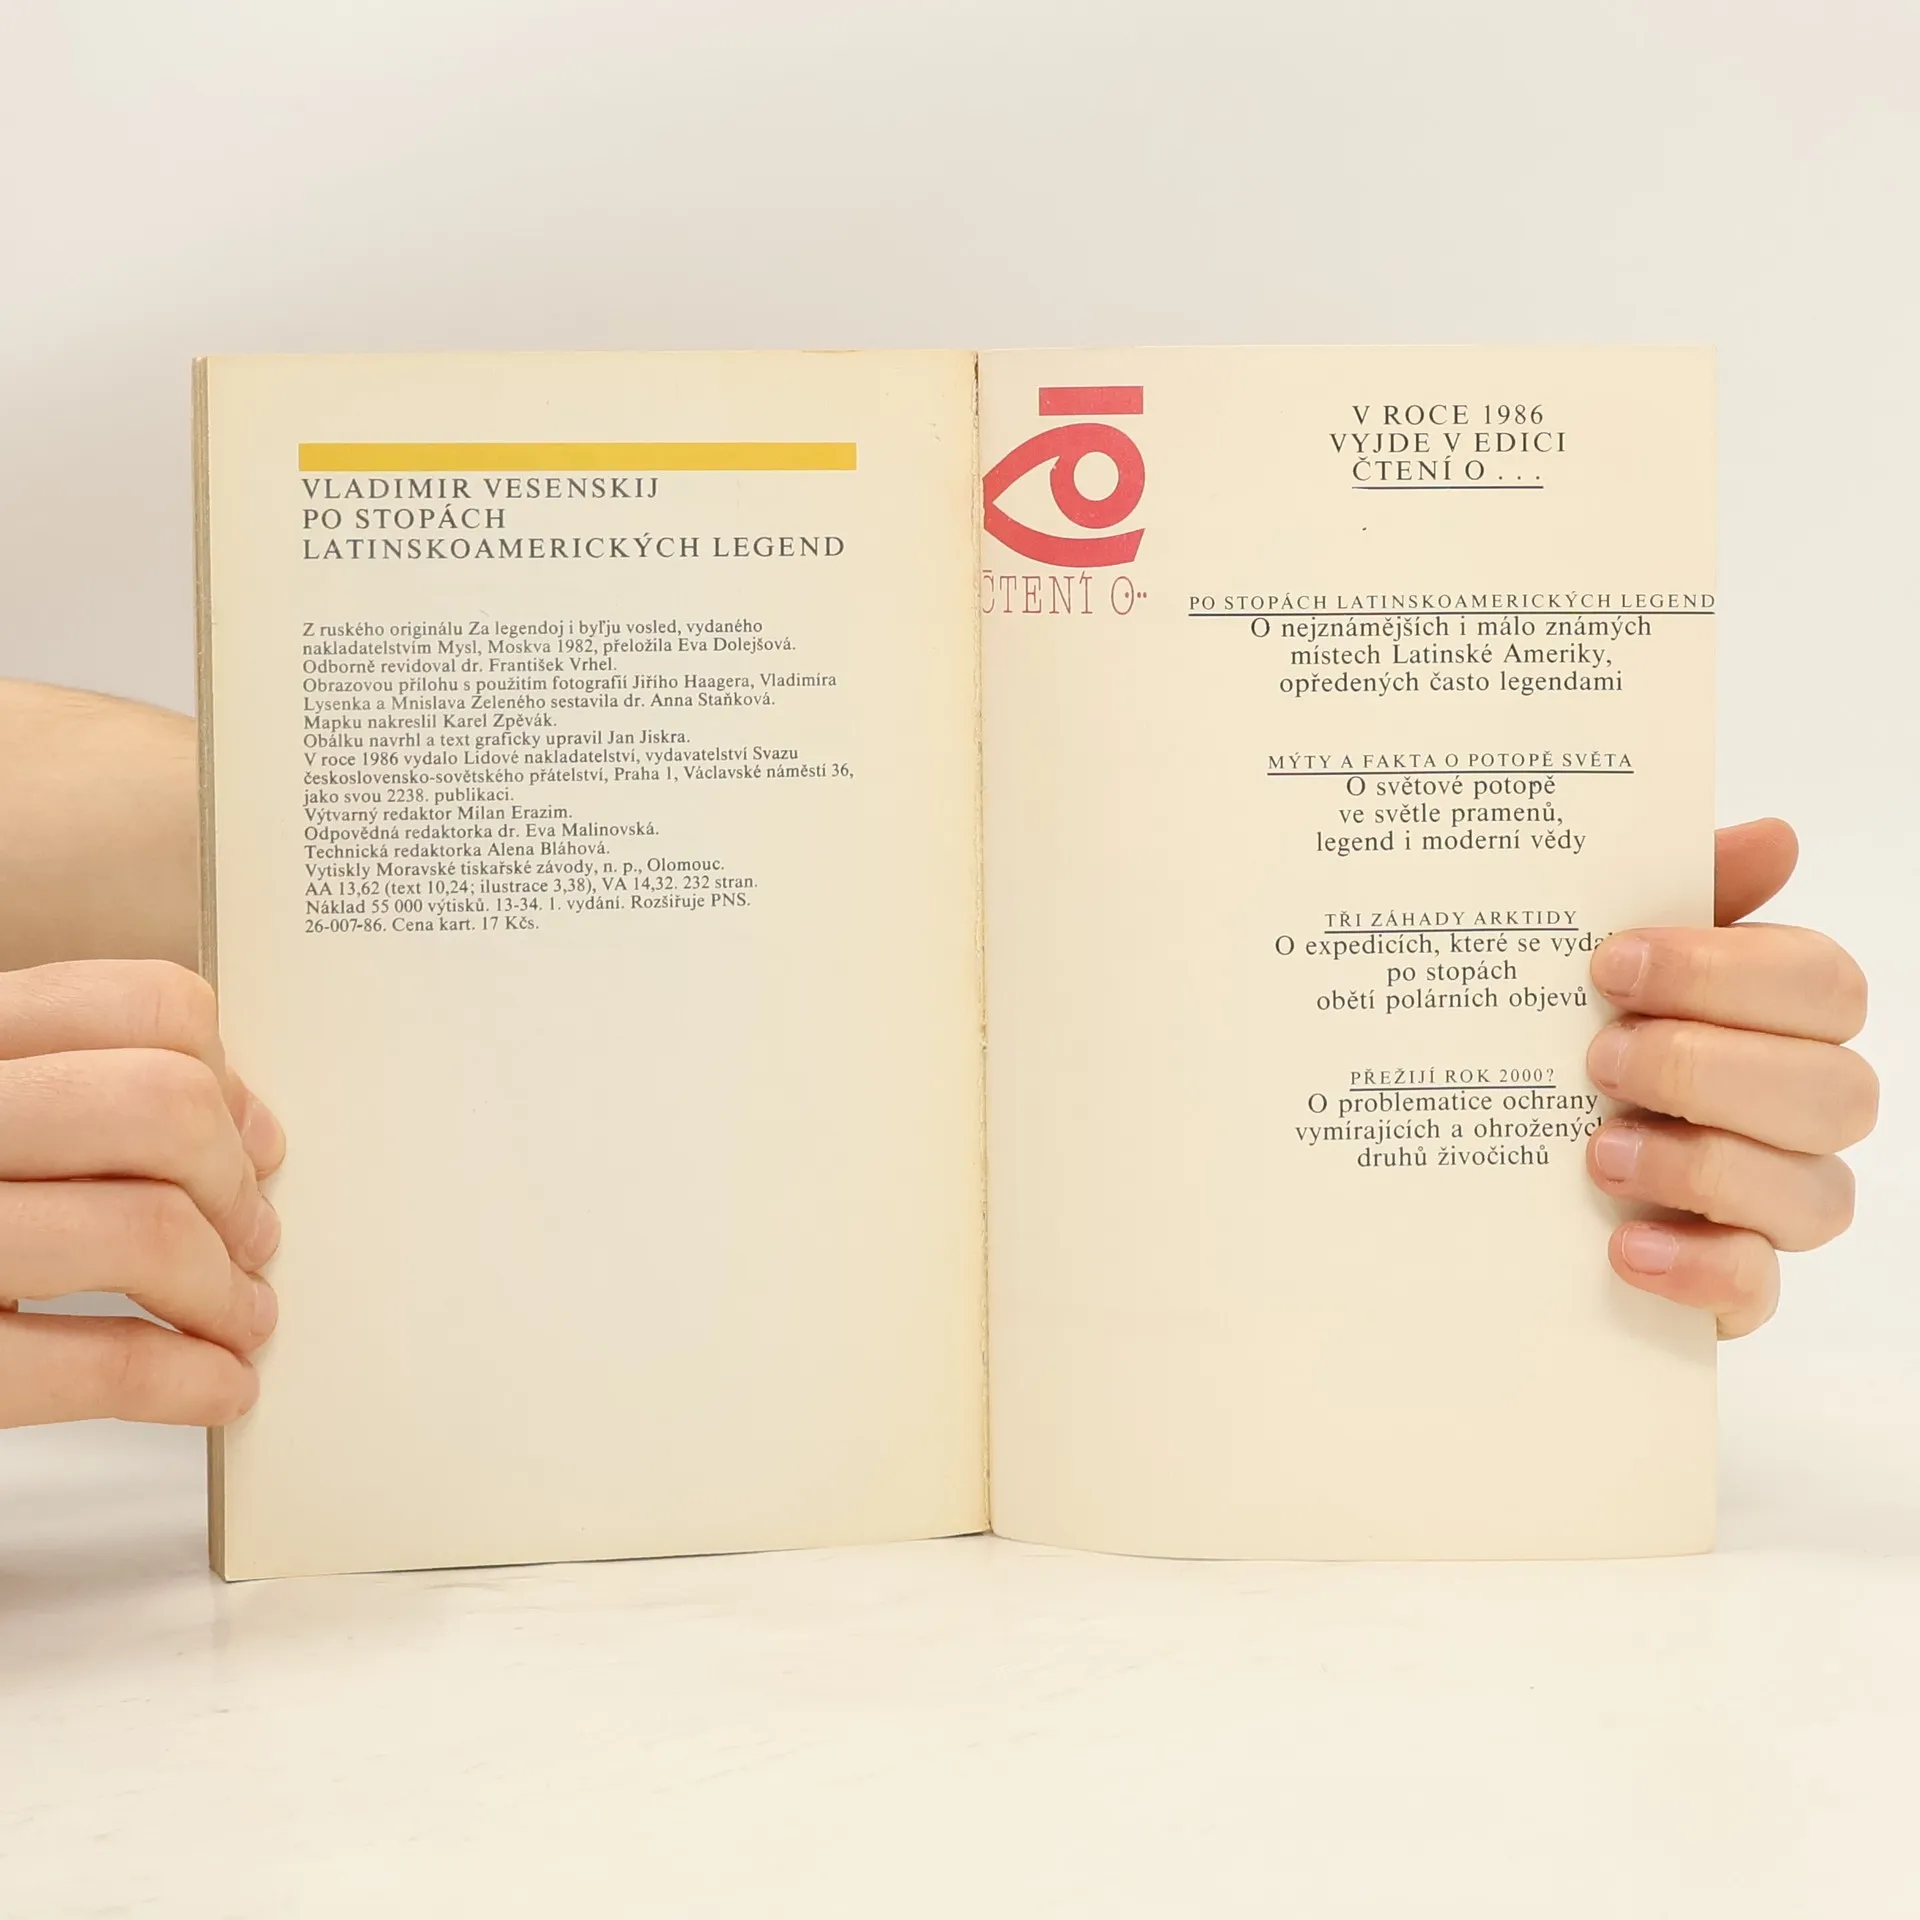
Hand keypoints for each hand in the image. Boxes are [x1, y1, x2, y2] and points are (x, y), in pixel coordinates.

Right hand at [0, 961, 283, 1425]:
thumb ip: (66, 1091)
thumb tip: (239, 1124)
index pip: (142, 1006)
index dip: (226, 1079)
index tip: (252, 1143)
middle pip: (161, 1106)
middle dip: (233, 1186)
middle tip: (248, 1240)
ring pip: (144, 1227)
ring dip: (222, 1290)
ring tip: (236, 1320)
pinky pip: (90, 1363)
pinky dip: (185, 1380)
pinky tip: (211, 1387)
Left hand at [1585, 819, 1875, 1337]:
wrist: (1498, 1165)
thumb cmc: (1574, 1040)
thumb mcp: (1604, 965)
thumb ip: (1685, 900)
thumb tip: (1773, 837)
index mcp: (1779, 1017)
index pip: (1823, 984)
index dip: (1726, 972)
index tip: (1609, 963)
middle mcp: (1799, 1110)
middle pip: (1835, 1089)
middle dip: (1709, 1066)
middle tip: (1598, 1056)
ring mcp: (1773, 1204)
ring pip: (1814, 1193)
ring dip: (1702, 1163)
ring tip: (1597, 1150)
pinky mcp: (1732, 1284)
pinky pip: (1758, 1288)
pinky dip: (1697, 1266)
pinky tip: (1624, 1245)